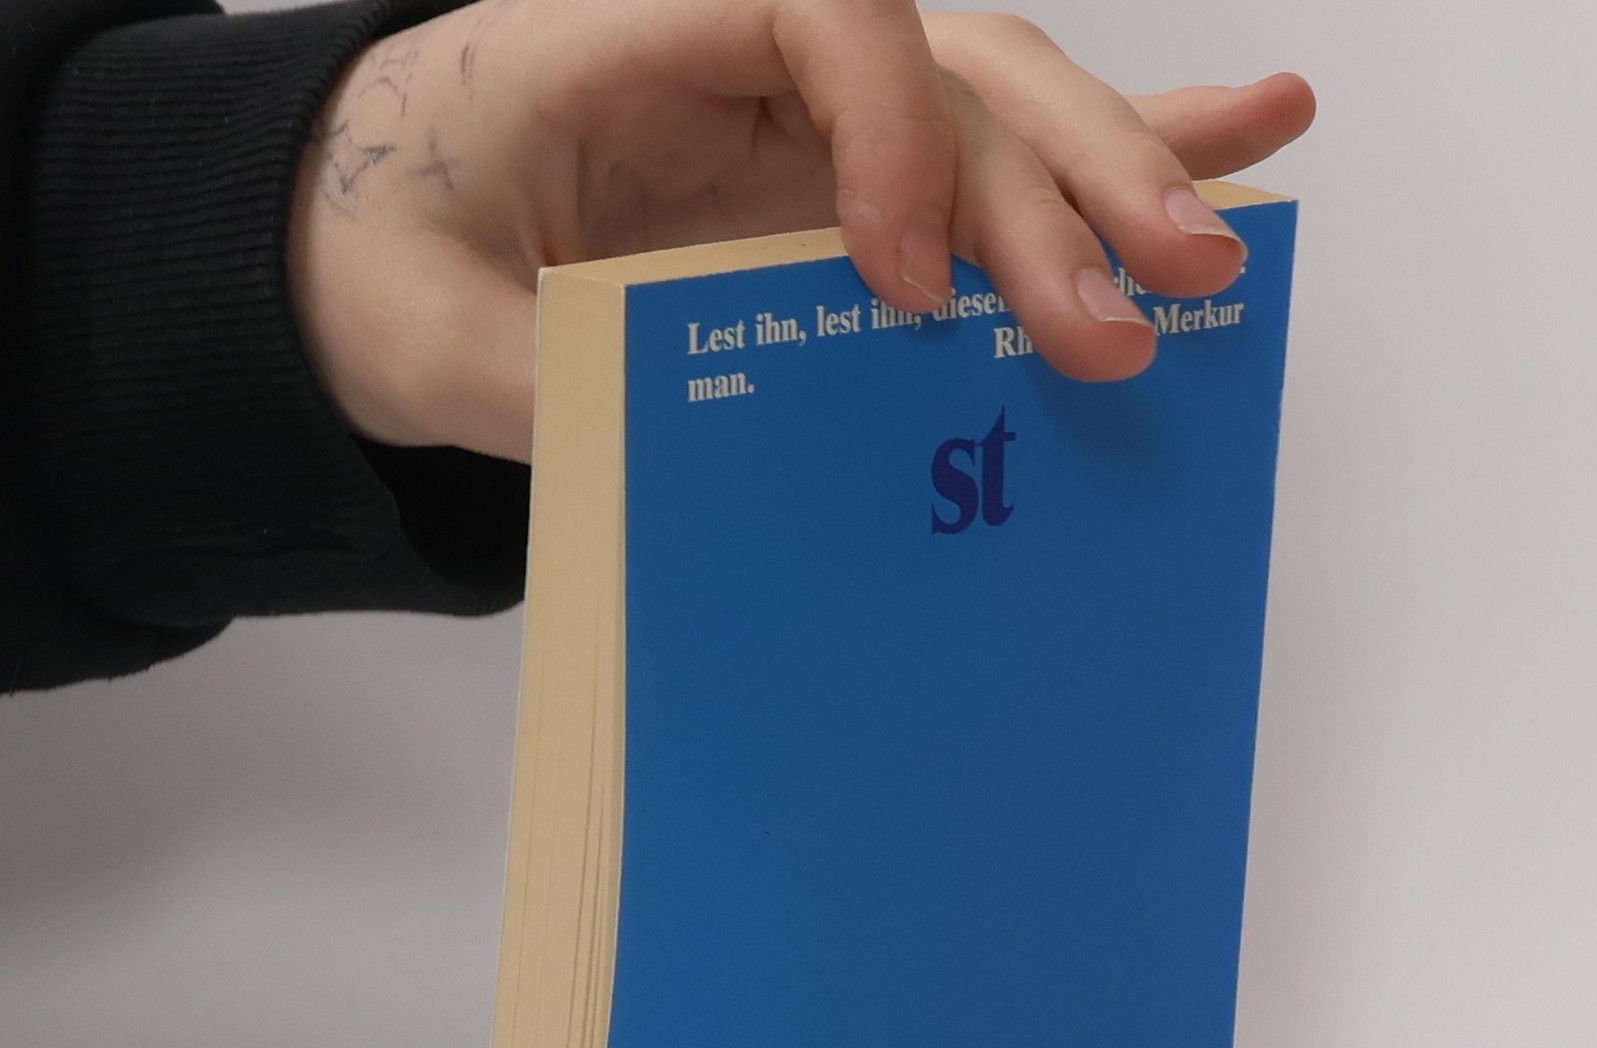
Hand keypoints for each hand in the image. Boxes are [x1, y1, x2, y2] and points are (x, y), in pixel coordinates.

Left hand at [289, 0, 1313, 462]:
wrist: (350, 247)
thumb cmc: (377, 257)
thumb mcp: (430, 336)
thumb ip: (549, 383)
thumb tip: (696, 455)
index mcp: (622, 30)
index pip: (810, 6)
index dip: (888, 133)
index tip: (899, 288)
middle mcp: (740, 49)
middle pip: (946, 61)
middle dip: (1055, 180)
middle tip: (1140, 298)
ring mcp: (801, 114)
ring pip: (995, 100)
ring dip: (1116, 173)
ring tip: (1219, 247)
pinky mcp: (838, 183)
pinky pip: (982, 149)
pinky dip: (1103, 150)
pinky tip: (1245, 142)